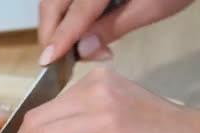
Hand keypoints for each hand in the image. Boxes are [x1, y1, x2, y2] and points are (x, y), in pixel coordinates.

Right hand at [38, 0, 194, 63]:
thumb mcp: (152, 8)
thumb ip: (114, 27)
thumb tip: (83, 49)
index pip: (76, 12)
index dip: (61, 38)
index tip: (47, 60)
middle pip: (51, 2)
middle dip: (51, 33)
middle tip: (61, 59)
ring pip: (53, 0)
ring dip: (56, 24)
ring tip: (77, 45)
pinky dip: (65, 14)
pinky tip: (81, 28)